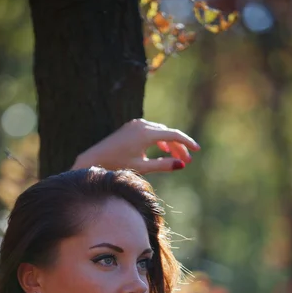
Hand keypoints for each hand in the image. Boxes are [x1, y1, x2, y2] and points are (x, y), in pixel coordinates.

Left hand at [71, 118, 199, 175]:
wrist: (94, 159)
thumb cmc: (116, 165)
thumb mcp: (142, 167)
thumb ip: (162, 165)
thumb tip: (181, 165)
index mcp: (146, 134)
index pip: (173, 135)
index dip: (187, 143)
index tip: (197, 150)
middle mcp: (142, 125)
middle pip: (168, 133)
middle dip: (178, 147)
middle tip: (187, 161)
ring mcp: (136, 124)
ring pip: (160, 132)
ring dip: (169, 143)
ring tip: (177, 157)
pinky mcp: (131, 127)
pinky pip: (151, 130)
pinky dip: (159, 139)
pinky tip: (163, 149)